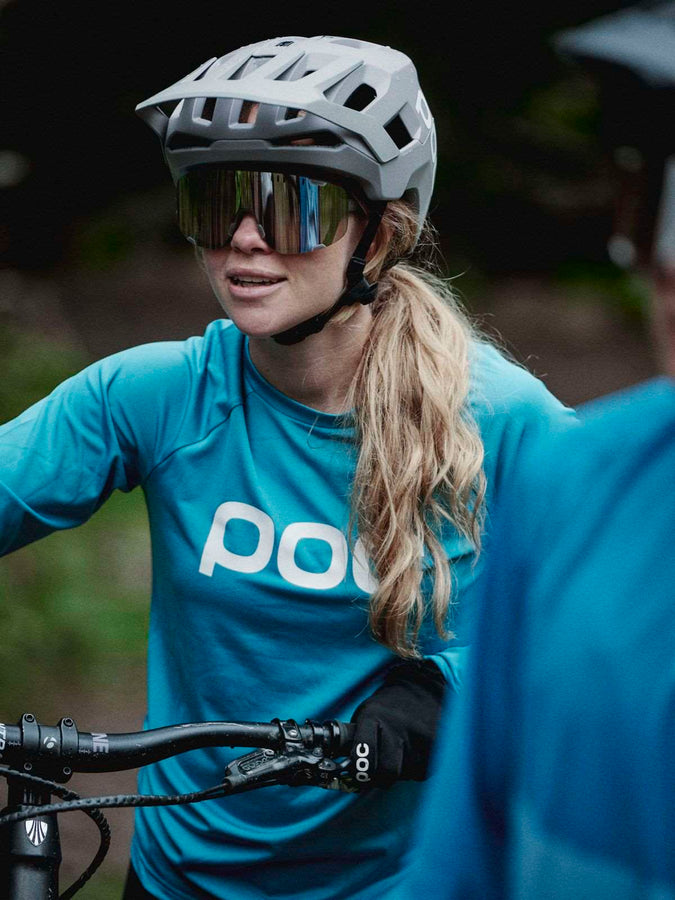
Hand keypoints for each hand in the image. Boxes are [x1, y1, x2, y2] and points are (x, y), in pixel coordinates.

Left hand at [349, 659, 446, 788]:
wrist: (421, 689)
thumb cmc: (386, 709)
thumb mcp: (365, 716)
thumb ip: (355, 742)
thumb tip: (345, 772)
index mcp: (373, 717)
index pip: (364, 754)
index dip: (360, 771)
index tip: (360, 776)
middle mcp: (397, 726)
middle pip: (388, 771)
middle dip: (382, 779)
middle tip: (379, 773)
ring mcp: (418, 735)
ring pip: (406, 775)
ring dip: (401, 771)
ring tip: (400, 751)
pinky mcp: (435, 744)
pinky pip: (422, 772)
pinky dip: (416, 768)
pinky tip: (414, 750)